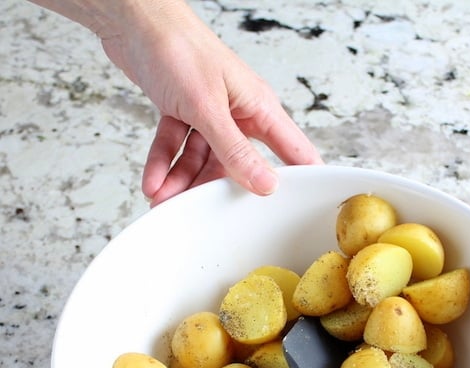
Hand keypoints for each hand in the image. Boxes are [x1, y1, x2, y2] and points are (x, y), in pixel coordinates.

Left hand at [98, 0, 322, 204]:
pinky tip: (153, 181)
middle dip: (215, 188)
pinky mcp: (185, 113)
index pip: (293, 151)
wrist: (132, 20)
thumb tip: (266, 183)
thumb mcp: (208, 107)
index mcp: (260, 108)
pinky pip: (177, 146)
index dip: (301, 180)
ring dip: (181, 179)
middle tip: (202, 211)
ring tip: (164, 197)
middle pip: (237, 165)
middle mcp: (240, 114)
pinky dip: (164, 162)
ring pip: (202, 160)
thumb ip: (236, 150)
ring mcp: (211, 115)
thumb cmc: (179, 47)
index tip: (301, 210)